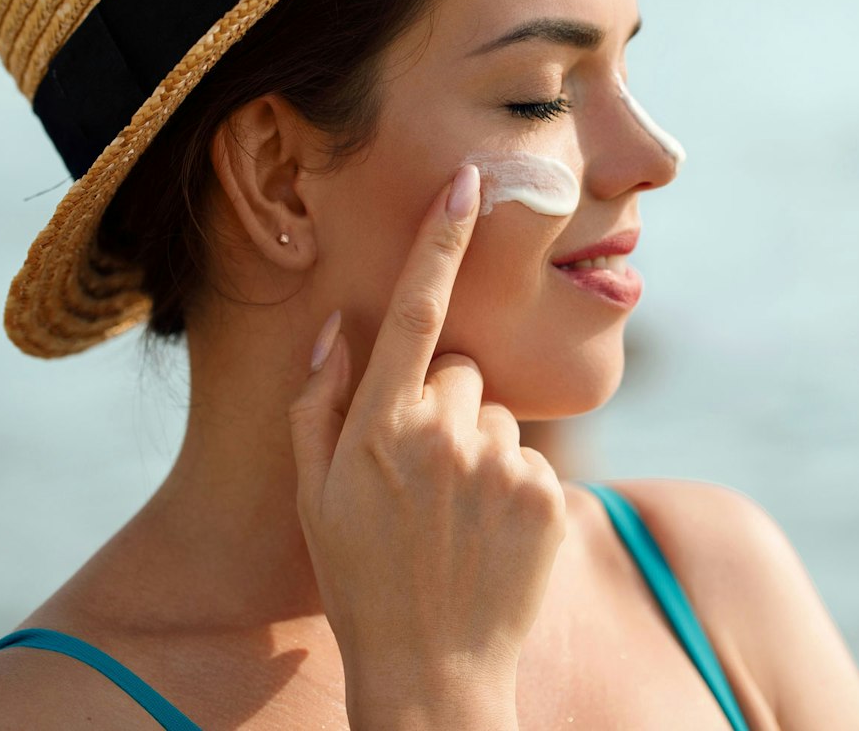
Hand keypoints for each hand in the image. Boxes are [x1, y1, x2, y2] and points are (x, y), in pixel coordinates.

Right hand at [289, 163, 566, 728]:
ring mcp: (501, 466)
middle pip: (458, 367)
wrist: (431, 674)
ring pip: (495, 412)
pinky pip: (528, 457)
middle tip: (421, 471)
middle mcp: (443, 434)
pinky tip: (487, 532)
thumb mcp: (312, 493)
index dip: (439, 242)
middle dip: (442, 398)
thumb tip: (335, 327)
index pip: (413, 311)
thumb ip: (315, 400)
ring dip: (476, 443)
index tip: (466, 184)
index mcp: (380, 426)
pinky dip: (509, 482)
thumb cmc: (357, 577)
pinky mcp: (547, 496)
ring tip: (454, 512)